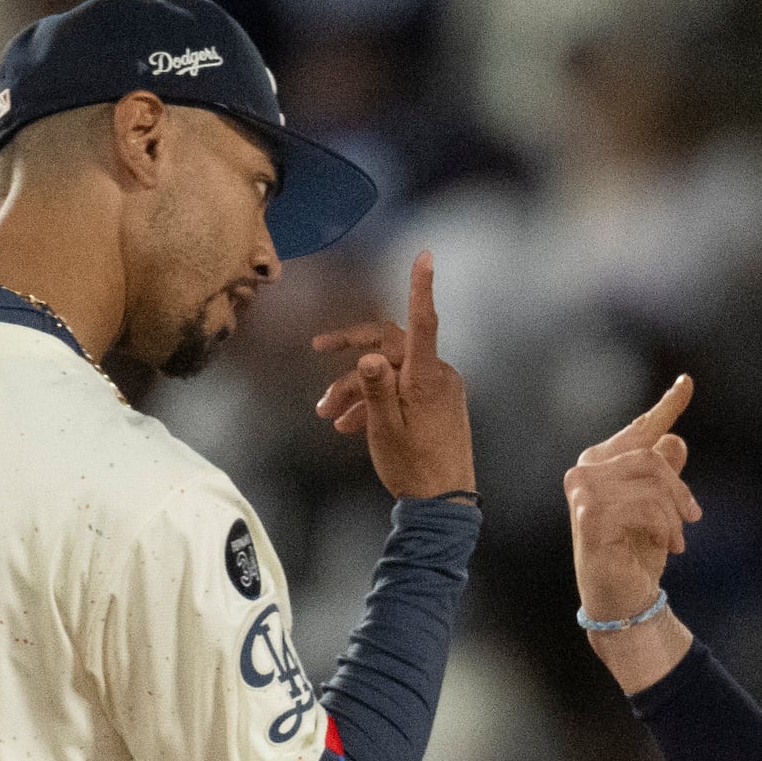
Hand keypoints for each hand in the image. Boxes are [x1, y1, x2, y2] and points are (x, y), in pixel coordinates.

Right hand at [311, 251, 475, 500]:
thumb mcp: (385, 428)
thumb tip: (367, 357)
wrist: (443, 505)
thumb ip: (374, 389)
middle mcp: (438, 376)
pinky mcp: (439, 404)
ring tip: (329, 417)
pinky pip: (403, 390)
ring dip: (358, 389)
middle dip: (351, 364)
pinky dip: (377, 400)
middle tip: (317, 369)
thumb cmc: (413, 467)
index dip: (420, 286)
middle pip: (390, 349)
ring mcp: (440, 390)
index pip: (423, 322)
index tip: (425, 255)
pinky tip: (352, 425)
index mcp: (426, 378)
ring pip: (391, 373)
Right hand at [563, 374, 701, 623]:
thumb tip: (675, 440)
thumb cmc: (636, 554)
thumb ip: (663, 476)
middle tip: (694, 518)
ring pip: (652, 479)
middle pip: (651, 457)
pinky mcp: (589, 516)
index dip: (667, 405)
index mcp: (601, 464)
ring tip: (677, 540)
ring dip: (674, 514)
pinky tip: (667, 546)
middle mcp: (585, 471)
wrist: (624, 601)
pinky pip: (646, 506)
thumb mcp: (659, 510)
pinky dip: (665, 527)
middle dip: (679, 490)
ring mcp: (583, 493)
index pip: (640, 431)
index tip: (687, 382)